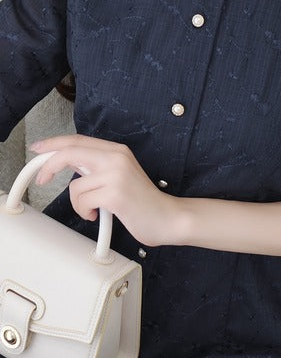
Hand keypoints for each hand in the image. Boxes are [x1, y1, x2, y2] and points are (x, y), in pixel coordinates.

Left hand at [29, 134, 185, 246]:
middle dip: (48, 166)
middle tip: (41, 179)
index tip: (38, 149)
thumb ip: (96, 166)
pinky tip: (97, 214)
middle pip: (70, 152)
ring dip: (77, 203)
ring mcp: (116, 174)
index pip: (78, 140)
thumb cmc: (142, 201)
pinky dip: (84, 211)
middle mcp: (117, 157)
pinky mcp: (115, 193)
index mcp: (117, 150)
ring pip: (74, 185)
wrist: (166, 217)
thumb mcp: (119, 175)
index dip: (53, 143)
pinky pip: (82, 201)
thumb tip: (66, 163)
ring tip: (92, 209)